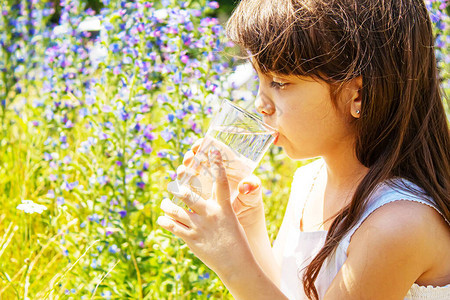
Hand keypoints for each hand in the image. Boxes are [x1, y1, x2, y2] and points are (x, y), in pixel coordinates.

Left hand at [158, 149, 249, 276]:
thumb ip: (220, 209)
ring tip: (164, 203)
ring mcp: (199, 227)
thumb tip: (210, 200)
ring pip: (176, 210)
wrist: (237, 265)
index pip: (221, 182)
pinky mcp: (191, 239)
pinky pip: (173, 227)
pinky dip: (165, 221)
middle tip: (173, 184)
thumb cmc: (237, 242)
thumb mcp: (232, 221)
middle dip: (178, 188)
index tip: (213, 150)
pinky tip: (162, 219)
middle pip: (189, 194)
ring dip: (167, 205)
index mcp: (224, 208)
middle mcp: (211, 214)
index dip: (217, 164)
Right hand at [178, 139, 264, 227]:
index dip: (203, 145)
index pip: (212, 150)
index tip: (199, 145)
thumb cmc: (249, 204)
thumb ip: (253, 187)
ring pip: (188, 174)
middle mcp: (211, 174)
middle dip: (190, 157)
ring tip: (182, 172)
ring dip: (183, 170)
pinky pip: (184, 191)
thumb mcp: (253, 195)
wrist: (243, 223)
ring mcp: (202, 185)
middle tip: (189, 157)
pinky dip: (179, 189)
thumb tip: (245, 185)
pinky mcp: (195, 198)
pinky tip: (178, 187)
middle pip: (196, 160)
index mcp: (226, 167)